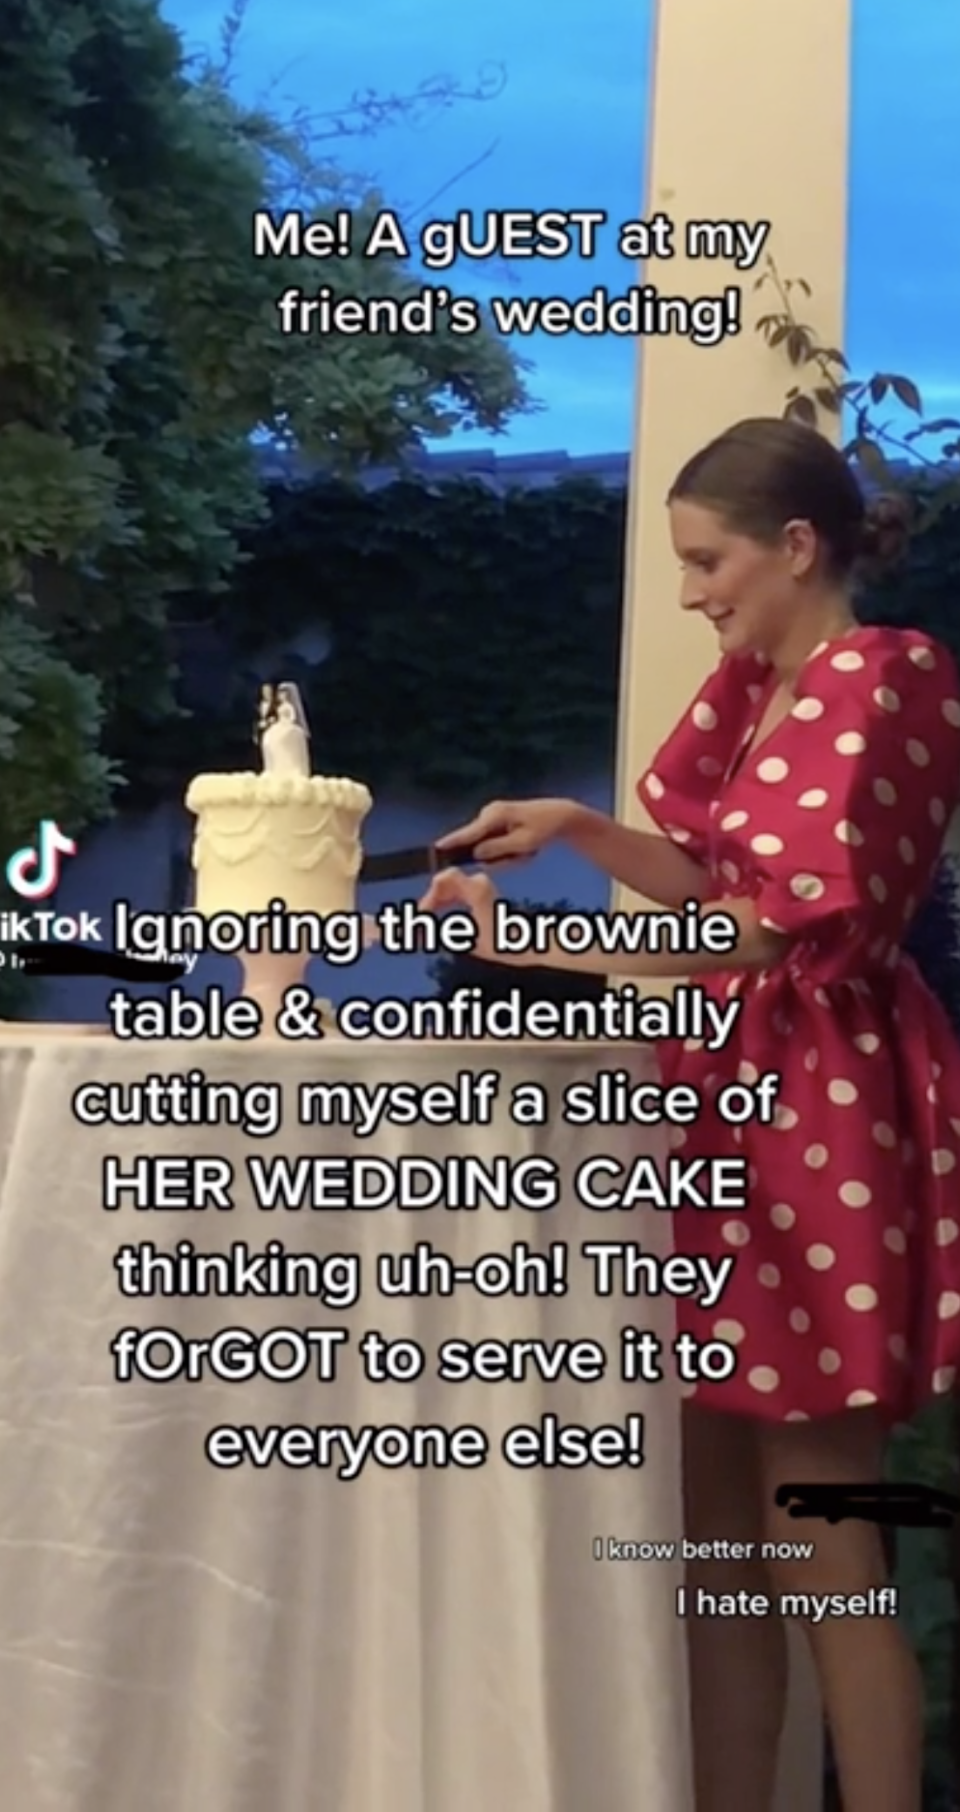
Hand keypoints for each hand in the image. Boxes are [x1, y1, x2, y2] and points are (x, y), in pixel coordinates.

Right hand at [419, 867, 499, 961]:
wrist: (519, 943)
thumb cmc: (495, 942)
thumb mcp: (465, 938)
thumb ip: (437, 931)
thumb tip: (414, 932)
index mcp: (476, 890)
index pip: (444, 879)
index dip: (429, 896)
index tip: (422, 916)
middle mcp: (478, 882)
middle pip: (443, 884)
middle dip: (429, 902)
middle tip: (420, 923)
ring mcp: (479, 885)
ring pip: (447, 888)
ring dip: (435, 903)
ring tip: (426, 922)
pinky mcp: (479, 891)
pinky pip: (455, 892)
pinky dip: (444, 903)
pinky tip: (438, 916)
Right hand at [435, 797, 578, 864]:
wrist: (559, 815)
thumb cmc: (544, 828)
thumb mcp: (524, 843)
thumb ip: (498, 850)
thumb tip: (476, 854)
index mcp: (495, 815)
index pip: (469, 832)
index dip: (453, 842)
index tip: (436, 849)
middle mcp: (489, 812)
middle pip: (479, 843)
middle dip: (498, 855)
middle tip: (524, 855)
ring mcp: (492, 816)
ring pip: (488, 845)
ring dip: (506, 853)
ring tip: (528, 850)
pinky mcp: (496, 821)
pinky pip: (494, 842)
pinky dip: (509, 849)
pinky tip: (526, 847)